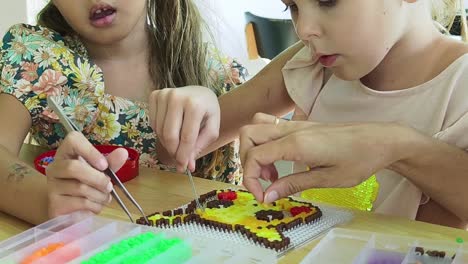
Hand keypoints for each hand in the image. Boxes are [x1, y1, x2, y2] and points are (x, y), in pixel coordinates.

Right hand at [46, 132, 127, 217]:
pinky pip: (80, 203)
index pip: (73, 140)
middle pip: (73, 167)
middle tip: (109, 186)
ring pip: (79, 188)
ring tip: (104, 197)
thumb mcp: (101, 171)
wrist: (74, 210)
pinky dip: (95, 205)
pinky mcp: (55, 205)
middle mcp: (55, 167)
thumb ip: (111, 162)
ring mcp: (52, 186)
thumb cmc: (89, 184)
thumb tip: (123, 152)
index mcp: (67, 153)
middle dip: (97, 178)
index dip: (90, 151)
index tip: (104, 165)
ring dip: (99, 194)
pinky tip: (95, 205)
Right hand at [148, 86, 219, 171]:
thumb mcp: (211, 129)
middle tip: (178, 160)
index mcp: (195, 104)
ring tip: (177, 146)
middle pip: (170, 135)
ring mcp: (164, 94)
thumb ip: (200, 147)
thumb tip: (188, 166)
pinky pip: (153, 123)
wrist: (200, 93)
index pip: (186, 137)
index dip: (184, 155)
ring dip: (167, 144)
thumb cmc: (208, 112)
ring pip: (159, 130)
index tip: (183, 168)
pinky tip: (171, 131)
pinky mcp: (155, 95)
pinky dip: (160, 133)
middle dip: (173, 152)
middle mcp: (177, 97)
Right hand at [240, 116, 404, 202]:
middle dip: (246, 161)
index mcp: (296, 144)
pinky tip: (280, 159)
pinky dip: (265, 141)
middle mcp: (291, 130)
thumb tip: (268, 196)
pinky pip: (271, 125)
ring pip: (256, 126)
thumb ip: (293, 184)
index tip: (263, 197)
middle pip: (248, 136)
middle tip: (265, 182)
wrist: (381, 139)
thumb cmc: (359, 160)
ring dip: (254, 149)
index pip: (254, 156)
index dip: (250, 179)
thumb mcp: (327, 179)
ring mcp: (295, 125)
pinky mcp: (301, 125)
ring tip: (271, 171)